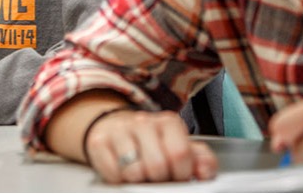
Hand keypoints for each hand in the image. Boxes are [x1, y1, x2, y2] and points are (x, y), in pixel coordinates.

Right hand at [84, 109, 217, 183]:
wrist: (116, 129)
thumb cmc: (154, 143)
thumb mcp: (181, 147)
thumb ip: (201, 160)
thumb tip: (204, 172)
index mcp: (168, 122)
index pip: (179, 154)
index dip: (181, 173)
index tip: (178, 175)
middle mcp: (142, 121)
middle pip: (157, 165)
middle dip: (160, 179)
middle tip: (158, 177)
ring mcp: (118, 130)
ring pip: (134, 171)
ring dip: (139, 180)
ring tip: (141, 174)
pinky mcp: (98, 142)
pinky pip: (112, 174)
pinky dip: (119, 180)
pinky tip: (123, 171)